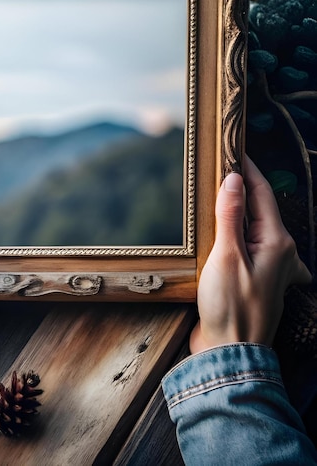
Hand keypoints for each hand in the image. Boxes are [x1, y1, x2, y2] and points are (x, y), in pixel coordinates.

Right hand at [190, 156, 312, 353]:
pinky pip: (249, 244)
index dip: (247, 169)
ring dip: (241, 210)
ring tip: (224, 196)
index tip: (232, 148)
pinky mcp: (255, 278)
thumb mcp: (227, 254)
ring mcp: (270, 267)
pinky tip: (232, 236)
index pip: (262, 193)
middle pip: (261, 208)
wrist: (230, 351)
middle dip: (243, 187)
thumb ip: (231, 215)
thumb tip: (234, 179)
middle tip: (220, 168)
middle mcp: (279, 252)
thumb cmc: (231, 305)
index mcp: (277, 242)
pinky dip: (240, 232)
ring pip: (256, 226)